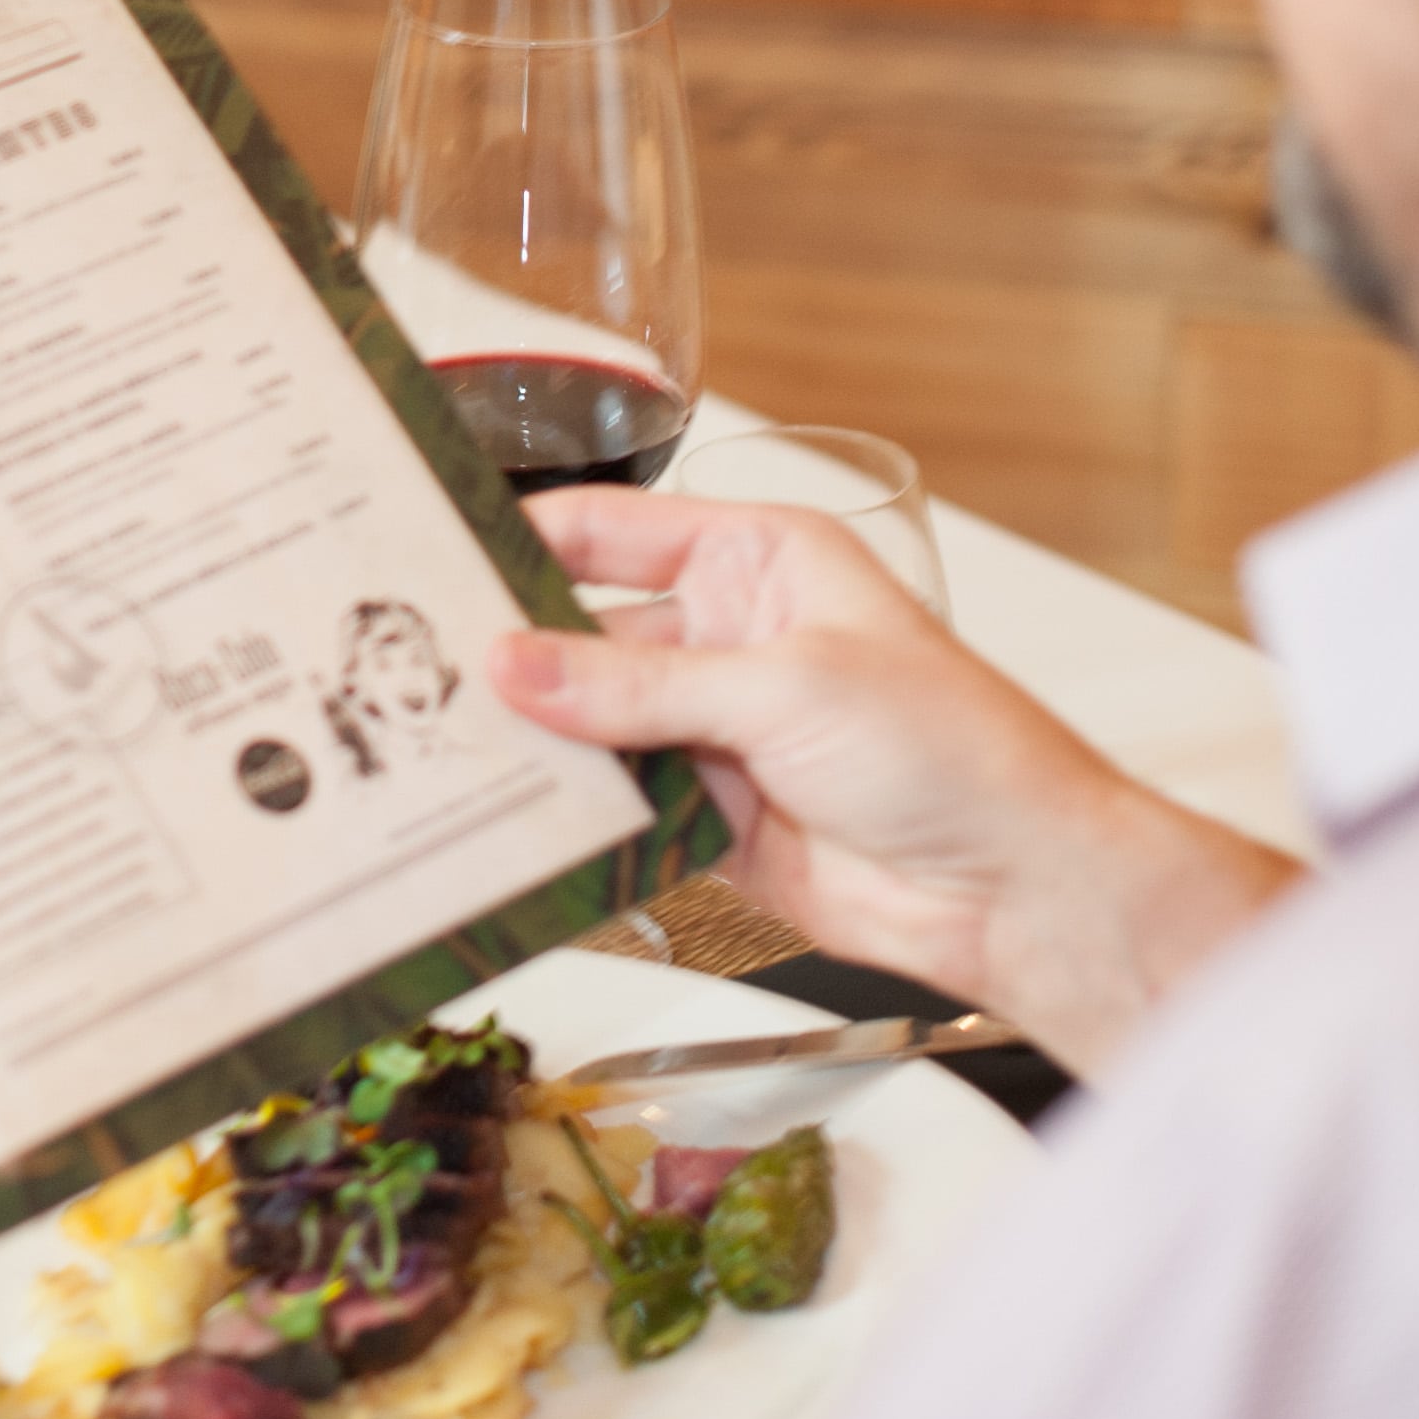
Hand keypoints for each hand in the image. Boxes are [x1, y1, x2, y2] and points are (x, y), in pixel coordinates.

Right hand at [490, 488, 1298, 1074]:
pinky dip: (565, 816)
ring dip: (531, 741)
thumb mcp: (781, 688)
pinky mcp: (708, 817)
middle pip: (584, 630)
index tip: (427, 553)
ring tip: (426, 744)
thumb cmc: (948, 749)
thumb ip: (636, 683)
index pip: (609, 530)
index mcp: (755, 558)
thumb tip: (511, 664)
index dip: (521, 538)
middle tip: (402, 662)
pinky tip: (499, 818)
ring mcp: (712, 728)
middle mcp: (725, 633)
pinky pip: (613, 807)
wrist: (1016, 888)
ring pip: (589, 725)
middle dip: (510, 651)